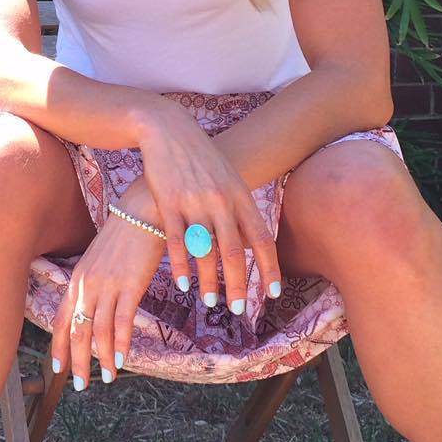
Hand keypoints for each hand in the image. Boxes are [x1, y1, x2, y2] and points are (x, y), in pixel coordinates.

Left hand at [49, 190, 166, 390]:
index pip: (61, 319)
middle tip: (80, 385)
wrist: (144, 211)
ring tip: (107, 378)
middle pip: (77, 330)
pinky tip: (123, 360)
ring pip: (99, 331)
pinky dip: (122, 344)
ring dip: (102, 358)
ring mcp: (108, 285)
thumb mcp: (98, 258)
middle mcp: (87, 284)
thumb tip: (91, 304)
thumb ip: (92, 282)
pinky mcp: (130, 285)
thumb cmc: (124, 234)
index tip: (59, 368)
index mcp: (77, 279)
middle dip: (77, 361)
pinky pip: (122, 322)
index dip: (59, 346)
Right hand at [134, 104, 280, 309]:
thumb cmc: (201, 158)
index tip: (273, 293)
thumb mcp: (227, 178)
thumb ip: (239, 209)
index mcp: (240, 196)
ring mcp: (194, 202)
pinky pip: (178, 241)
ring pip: (206, 250)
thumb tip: (251, 242)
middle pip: (234, 251)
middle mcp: (221, 201)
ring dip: (209, 281)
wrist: (169, 130)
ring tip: (210, 302)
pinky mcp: (169, 203)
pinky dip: (181, 266)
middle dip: (238, 284)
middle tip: (239, 310)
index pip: (261, 238)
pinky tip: (183, 284)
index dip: (269, 268)